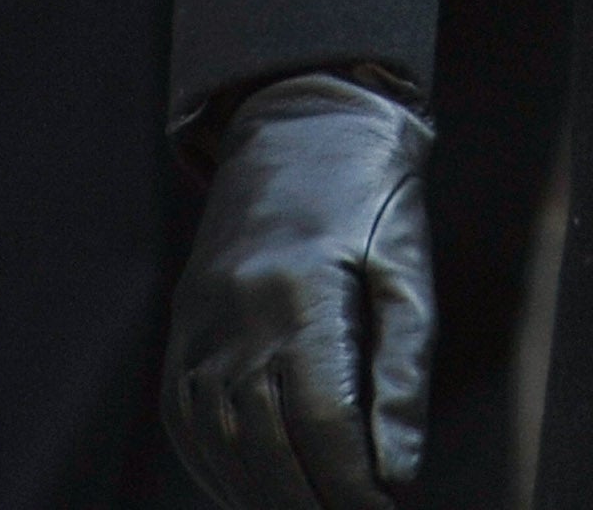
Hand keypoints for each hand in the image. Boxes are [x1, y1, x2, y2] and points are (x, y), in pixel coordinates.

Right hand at [164, 72, 433, 509]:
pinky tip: (257, 491)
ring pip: (223, 444)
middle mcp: (239, 313)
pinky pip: (189, 423)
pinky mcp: (183, 330)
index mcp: (304, 291)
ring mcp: (201, 324)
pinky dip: (220, 471)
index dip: (354, 483)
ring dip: (265, 497)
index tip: (385, 509)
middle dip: (314, 502)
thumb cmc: (372, 192)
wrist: (303, 122)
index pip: (325, 422)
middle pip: (270, 445)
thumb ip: (406, 364)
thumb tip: (399, 465)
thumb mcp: (409, 263)